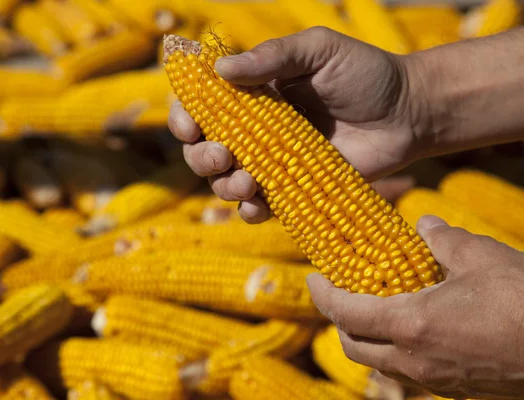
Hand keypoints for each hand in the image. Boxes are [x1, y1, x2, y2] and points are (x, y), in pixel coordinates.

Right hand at [168, 27, 426, 222]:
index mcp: (253, 93)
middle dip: (202, 157)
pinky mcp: (293, 191)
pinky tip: (258, 206)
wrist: (407, 114)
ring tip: (248, 182)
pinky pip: (259, 207)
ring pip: (225, 182)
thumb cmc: (365, 73)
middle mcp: (255, 130)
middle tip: (223, 156)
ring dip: (224, 186)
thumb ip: (274, 57)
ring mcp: (272, 163)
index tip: (189, 127)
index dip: (186, 117)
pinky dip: (250, 211)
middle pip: (205, 149)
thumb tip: (220, 69)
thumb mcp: (319, 51)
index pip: (203, 106)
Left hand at [307, 215, 523, 398]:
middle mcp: (413, 359)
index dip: (322, 294)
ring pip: (378, 363)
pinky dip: (394, 350)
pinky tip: (412, 328)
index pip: (344, 312)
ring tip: (373, 308)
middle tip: (340, 293)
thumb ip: (443, 239)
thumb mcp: (480, 257)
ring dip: (365, 337)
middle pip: (352, 346)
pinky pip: (407, 372)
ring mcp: (433, 380)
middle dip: (338, 319)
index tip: (314, 276)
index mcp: (410, 325)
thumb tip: (423, 224)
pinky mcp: (454, 390)